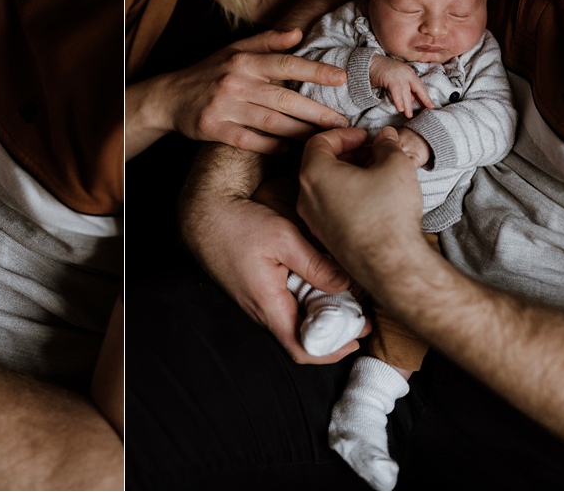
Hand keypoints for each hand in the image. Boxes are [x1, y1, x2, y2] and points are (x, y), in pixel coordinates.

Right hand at [136, 28, 348, 155]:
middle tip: (343, 122)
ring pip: (271, 122)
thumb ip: (267, 42)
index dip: (315, 70)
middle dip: (317, 111)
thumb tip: (298, 34)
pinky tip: (289, 149)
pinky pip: (250, 141)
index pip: (286, 64)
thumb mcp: (233, 49)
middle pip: (284, 98)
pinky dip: (271, 146)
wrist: (168, 97)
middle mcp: (235, 82)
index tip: (342, 78)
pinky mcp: (214, 129)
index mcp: (243, 60)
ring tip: (324, 138)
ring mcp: (225, 107)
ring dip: (301, 132)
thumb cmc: (207, 72)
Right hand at [181, 169, 366, 362]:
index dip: (332, 351)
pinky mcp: (254, 287)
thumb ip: (316, 264)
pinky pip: (284, 305)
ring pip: (293, 321)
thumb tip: (346, 285)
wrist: (203, 212)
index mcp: (268, 303)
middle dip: (333, 333)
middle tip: (360, 316)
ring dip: (320, 317)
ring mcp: (256, 300)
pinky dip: (307, 301)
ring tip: (346, 300)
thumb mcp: (283, 237)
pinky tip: (319, 282)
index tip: (357, 338)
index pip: (301, 348)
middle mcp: (260, 309)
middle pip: (301, 337)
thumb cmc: (237, 223)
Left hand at [297, 128, 426, 292]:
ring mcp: (313, 220)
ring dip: (347, 175)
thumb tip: (385, 138)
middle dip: (347, 154)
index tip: (365, 137)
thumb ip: (387, 145)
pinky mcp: (324, 237)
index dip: (344, 134)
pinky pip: (329, 207)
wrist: (392, 265)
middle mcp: (305, 197)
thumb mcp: (395, 165)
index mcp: (314, 174)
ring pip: (324, 187)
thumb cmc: (389, 214)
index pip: (319, 141)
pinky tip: (372, 198)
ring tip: (376, 175)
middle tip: (373, 154)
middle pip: (319, 164)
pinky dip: (346, 196)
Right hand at [368, 54, 434, 117]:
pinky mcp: (390, 79)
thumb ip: (405, 88)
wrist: (371, 62)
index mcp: (410, 73)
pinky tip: (400, 108)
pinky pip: (396, 92)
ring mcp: (399, 76)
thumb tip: (412, 100)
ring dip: (408, 105)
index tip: (431, 106)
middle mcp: (407, 74)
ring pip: (406, 93)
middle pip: (417, 89)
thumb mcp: (398, 78)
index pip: (420, 86)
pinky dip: (398, 100)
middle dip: (423, 100)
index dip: (426, 97)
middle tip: (427, 111)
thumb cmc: (384, 70)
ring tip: (409, 115)